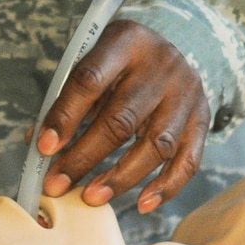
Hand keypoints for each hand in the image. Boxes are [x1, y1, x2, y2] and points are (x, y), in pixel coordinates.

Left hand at [38, 21, 209, 215]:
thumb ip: (70, 99)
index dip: (66, 116)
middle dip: (85, 156)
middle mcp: (161, 65)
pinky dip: (166, 186)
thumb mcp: (95, 63)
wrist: (169, 51)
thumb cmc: (121, 63)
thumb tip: (42, 145)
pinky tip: (142, 204)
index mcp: (126, 41)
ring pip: (156, 144)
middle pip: (122, 118)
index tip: (44, 148)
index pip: (90, 79)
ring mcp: (186, 92)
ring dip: (121, 177)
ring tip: (91, 197)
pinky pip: (189, 160)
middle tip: (57, 184)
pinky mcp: (202, 118)